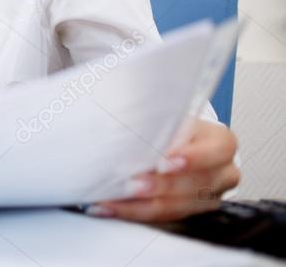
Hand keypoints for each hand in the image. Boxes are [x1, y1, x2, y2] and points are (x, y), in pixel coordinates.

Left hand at [88, 118, 239, 222]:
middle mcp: (224, 172)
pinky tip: (112, 208)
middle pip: (196, 184)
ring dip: (142, 205)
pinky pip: (164, 217)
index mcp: (222, 143)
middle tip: (133, 185)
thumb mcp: (171, 118)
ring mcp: (211, 196)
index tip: (162, 163)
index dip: (191, 159)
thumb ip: (161, 125)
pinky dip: (135, 212)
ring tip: (114, 201)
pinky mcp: (192, 212)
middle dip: (160, 186)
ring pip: (179, 206)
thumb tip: (133, 132)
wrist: (177, 141)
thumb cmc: (172, 125)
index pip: (216, 152)